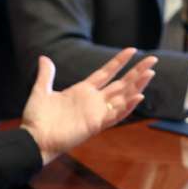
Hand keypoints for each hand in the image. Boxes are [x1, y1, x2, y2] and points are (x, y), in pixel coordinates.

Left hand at [20, 48, 156, 164]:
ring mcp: (96, 113)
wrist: (34, 138)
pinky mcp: (95, 124)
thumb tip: (44, 58)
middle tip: (153, 59)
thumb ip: (46, 75)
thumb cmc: (37, 118)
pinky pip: (115, 115)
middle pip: (120, 83)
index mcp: (82, 91)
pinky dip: (127, 106)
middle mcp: (93, 101)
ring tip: (150, 73)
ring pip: (122, 97)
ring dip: (137, 86)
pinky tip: (138, 96)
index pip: (106, 73)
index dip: (119, 62)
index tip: (132, 50)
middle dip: (137, 72)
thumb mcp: (41, 91)